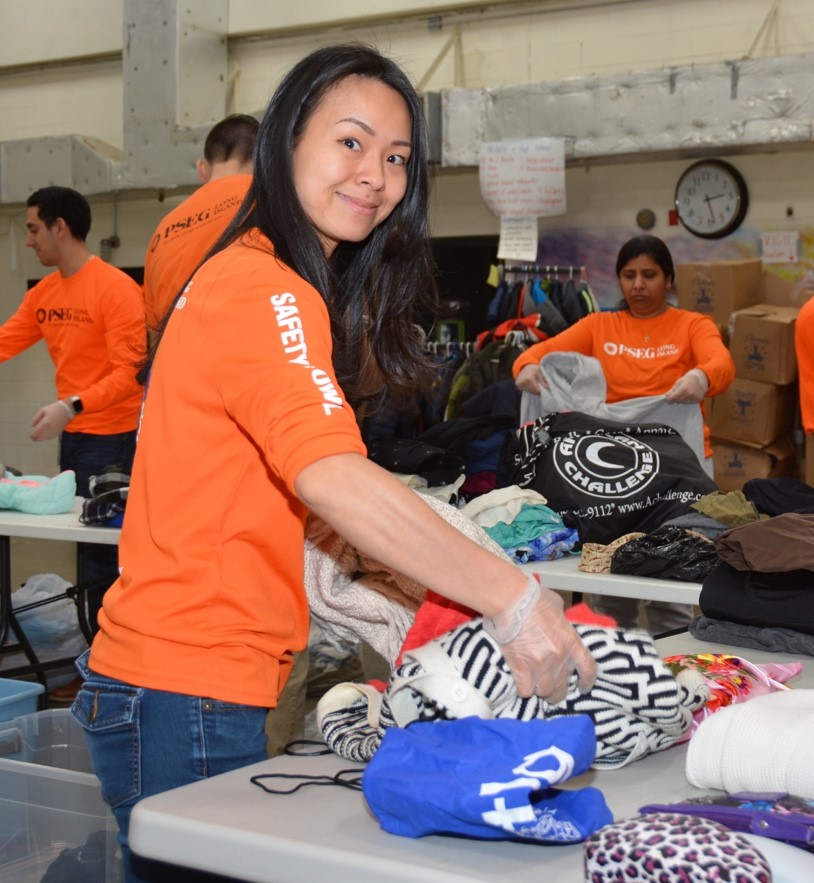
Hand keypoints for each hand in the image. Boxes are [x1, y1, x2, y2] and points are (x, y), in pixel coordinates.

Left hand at [30, 400, 72, 440]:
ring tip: (37, 440)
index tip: (30, 436)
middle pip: (41, 435)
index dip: (33, 434)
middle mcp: (50, 427)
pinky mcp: (59, 431)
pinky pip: (52, 436)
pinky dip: (47, 438)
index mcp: (45, 422)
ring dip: (41, 439)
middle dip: (36, 437)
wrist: (66, 410)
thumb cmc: (54, 409)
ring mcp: (55, 430)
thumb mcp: (42, 410)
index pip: (37, 431)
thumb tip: (31, 425)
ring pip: (47, 437)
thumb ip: (36, 418)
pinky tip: (45, 438)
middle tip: (32, 439)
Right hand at [484, 576, 596, 702]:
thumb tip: (558, 621)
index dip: (586, 682)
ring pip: (545, 692)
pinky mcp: (521, 669)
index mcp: (571, 641)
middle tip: (552, 690)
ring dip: (541, 690)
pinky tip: (521, 683)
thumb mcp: (557, 606)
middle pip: (563, 687)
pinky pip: (525, 691)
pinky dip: (523, 689)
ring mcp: (540, 665)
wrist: (512, 600)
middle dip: (559, 691)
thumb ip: (561, 620)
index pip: (588, 669)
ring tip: (535, 686)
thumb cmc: (533, 597)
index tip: (582, 687)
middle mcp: (559, 658)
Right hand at [515, 364, 547, 393]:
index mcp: (529, 379)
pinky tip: (530, 384)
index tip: (544, 390)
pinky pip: (525, 390)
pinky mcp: (517, 385)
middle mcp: (523, 382)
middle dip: (537, 391)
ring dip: (533, 390)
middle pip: (532, 392)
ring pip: (529, 391)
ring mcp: (519, 384)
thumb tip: (548, 388)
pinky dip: (529, 389)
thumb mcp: (539, 372)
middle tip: (540, 387)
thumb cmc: (533, 368)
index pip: (536, 390)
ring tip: (535, 385)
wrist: (524, 366)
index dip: (541, 391)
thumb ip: (543, 380)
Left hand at [665, 368, 708, 403]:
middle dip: (675, 399)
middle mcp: (690, 394)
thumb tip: (666, 396)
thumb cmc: (687, 379)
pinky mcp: (698, 400)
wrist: (700, 378)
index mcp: (684, 389)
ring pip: (683, 402)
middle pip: (678, 400)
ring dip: (681, 400)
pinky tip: (688, 395)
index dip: (669, 399)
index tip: (667, 400)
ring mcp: (694, 397)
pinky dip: (687, 400)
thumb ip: (672, 390)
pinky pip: (689, 403)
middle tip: (674, 396)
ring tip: (683, 393)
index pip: (674, 397)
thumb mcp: (678, 383)